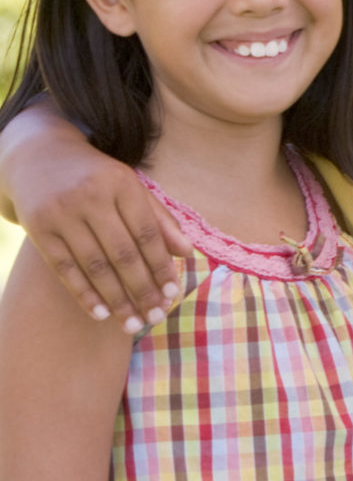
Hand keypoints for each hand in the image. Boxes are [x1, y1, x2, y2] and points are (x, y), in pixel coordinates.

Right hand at [10, 135, 186, 330]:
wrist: (39, 156)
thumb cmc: (98, 178)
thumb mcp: (131, 188)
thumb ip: (160, 220)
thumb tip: (187, 254)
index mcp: (121, 184)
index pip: (147, 233)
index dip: (161, 265)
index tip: (173, 293)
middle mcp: (90, 196)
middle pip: (122, 253)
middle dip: (142, 289)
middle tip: (156, 317)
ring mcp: (61, 212)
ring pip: (94, 265)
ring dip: (116, 299)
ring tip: (133, 324)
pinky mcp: (38, 227)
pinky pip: (64, 268)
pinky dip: (83, 294)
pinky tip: (101, 314)